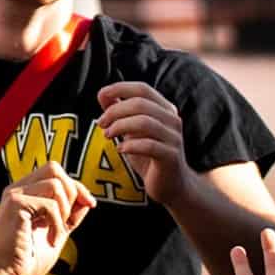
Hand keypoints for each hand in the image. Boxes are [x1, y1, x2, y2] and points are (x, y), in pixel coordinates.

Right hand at [0, 163, 97, 274]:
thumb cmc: (28, 260)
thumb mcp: (56, 232)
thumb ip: (70, 215)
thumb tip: (87, 199)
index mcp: (24, 192)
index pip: (55, 172)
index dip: (76, 186)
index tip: (90, 204)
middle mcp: (17, 189)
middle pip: (54, 168)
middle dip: (72, 191)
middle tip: (69, 219)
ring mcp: (15, 195)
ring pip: (55, 184)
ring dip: (65, 210)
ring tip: (57, 232)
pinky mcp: (16, 205)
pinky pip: (50, 204)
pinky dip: (58, 224)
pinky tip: (51, 241)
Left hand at [96, 82, 195, 206]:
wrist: (171, 186)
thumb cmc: (148, 155)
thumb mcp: (132, 131)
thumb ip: (120, 112)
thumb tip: (102, 94)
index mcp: (164, 108)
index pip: (142, 89)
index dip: (120, 88)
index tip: (101, 95)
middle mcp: (172, 119)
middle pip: (140, 104)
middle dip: (115, 111)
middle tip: (102, 123)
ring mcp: (173, 138)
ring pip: (145, 122)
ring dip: (120, 126)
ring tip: (108, 135)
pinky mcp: (171, 156)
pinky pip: (149, 145)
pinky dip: (130, 145)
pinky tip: (121, 150)